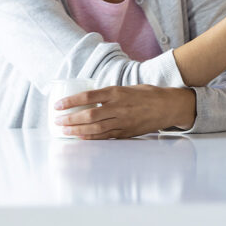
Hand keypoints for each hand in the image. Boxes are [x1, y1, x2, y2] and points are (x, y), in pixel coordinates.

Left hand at [53, 85, 196, 138]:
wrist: (169, 106)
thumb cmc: (148, 94)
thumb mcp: (128, 88)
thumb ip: (111, 94)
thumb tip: (91, 100)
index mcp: (117, 92)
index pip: (88, 97)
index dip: (71, 101)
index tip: (58, 105)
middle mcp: (119, 107)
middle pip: (89, 114)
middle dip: (70, 119)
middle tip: (56, 121)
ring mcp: (123, 121)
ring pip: (95, 128)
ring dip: (77, 130)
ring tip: (64, 131)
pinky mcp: (126, 132)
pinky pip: (105, 137)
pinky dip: (91, 138)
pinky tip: (80, 137)